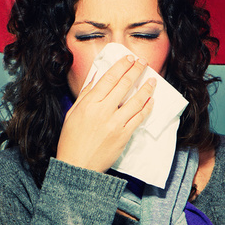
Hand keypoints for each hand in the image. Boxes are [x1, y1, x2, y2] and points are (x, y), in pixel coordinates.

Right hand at [56, 55, 155, 172]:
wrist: (77, 165)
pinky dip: (146, 107)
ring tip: (152, 80)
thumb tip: (95, 77)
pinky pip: (139, 118)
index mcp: (89, 103)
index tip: (128, 58)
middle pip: (124, 85)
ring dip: (146, 88)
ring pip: (135, 100)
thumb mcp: (72, 113)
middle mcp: (103, 111)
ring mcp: (115, 123)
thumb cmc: (71, 140)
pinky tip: (151, 100)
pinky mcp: (124, 136)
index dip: (121, 66)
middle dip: (136, 70)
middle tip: (143, 62)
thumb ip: (85, 94)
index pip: (109, 78)